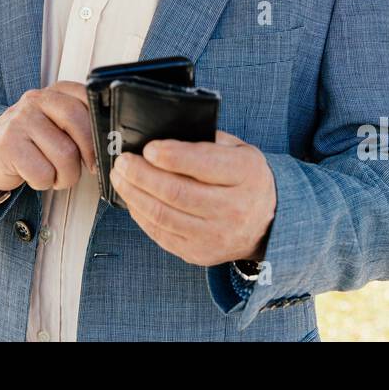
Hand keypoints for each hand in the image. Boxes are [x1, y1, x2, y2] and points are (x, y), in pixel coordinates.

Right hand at [0, 81, 95, 192]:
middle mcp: (36, 100)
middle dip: (88, 153)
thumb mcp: (56, 123)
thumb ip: (80, 123)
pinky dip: (45, 183)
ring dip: (66, 176)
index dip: (100, 127)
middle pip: (77, 123)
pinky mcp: (8, 145)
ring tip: (56, 175)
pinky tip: (36, 176)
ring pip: (64, 154)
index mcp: (54, 92)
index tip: (103, 147)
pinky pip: (43, 173)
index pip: (87, 98)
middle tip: (87, 167)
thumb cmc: (30, 141)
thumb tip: (110, 143)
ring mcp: (20, 121)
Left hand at [110, 130, 275, 266]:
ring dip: (134, 195)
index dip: (170, 156)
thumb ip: (207, 141)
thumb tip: (163, 136)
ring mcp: (216, 235)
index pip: (203, 165)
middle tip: (123, 161)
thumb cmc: (245, 178)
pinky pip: (161, 234)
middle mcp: (233, 208)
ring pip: (163, 216)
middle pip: (176, 192)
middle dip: (142, 175)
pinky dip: (141, 215)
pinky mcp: (199, 253)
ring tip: (120, 178)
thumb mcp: (239, 150)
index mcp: (245, 174)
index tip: (148, 147)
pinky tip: (133, 199)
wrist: (268, 222)